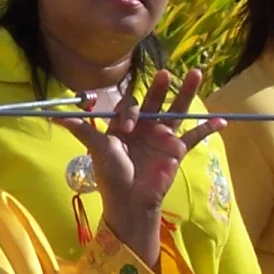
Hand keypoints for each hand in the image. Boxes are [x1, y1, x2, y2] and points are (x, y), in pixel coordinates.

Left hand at [58, 69, 223, 245]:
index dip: (129, 112)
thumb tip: (52, 116)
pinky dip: (207, 129)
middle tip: (167, 72)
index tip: (127, 127)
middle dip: (161, 87)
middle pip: (156, 100)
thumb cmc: (111, 175)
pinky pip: (194, 137)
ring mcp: (162, 137)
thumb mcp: (96, 148)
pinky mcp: (177, 151)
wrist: (128, 201)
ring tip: (197, 73)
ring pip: (177, 111)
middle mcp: (145, 126)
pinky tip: (222, 120)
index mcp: (125, 125)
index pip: (130, 106)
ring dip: (187, 93)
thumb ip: (82, 129)